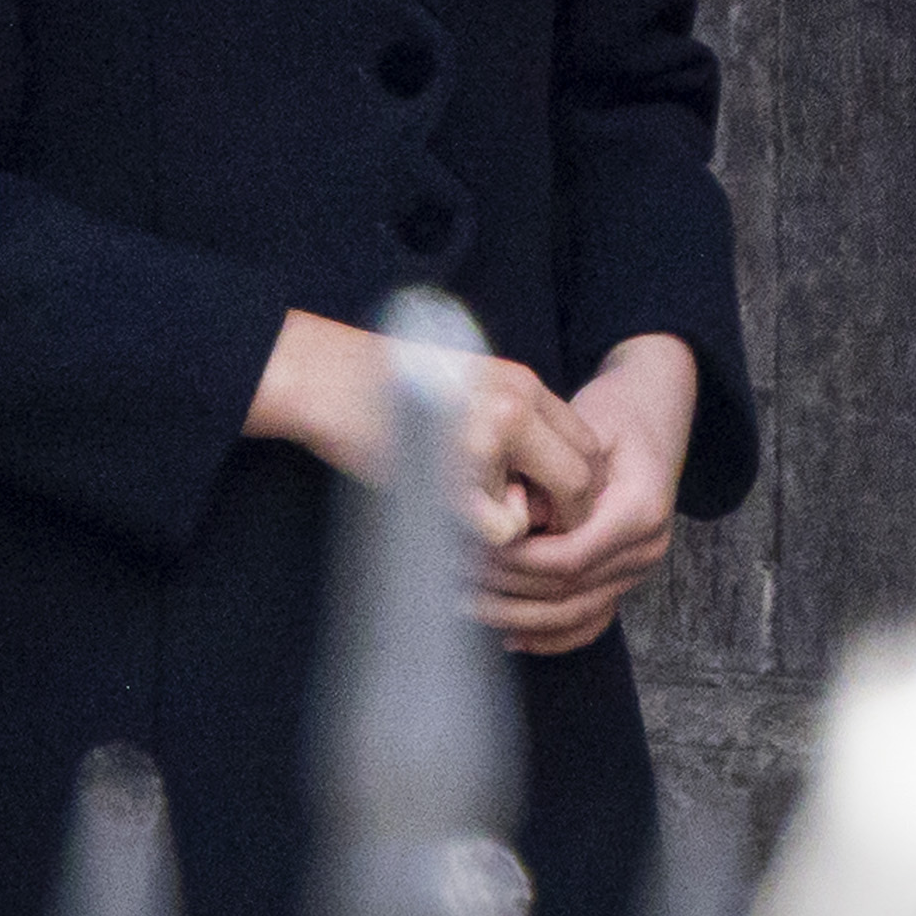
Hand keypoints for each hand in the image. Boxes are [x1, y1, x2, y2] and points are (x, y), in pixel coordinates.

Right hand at [247, 309, 605, 545]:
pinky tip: (462, 524)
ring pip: (548, 505)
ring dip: (529, 524)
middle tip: (540, 529)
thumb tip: (543, 482)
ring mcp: (485, 442)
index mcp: (523, 384)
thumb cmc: (390, 389)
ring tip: (492, 521)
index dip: (580, 481)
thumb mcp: (470, 388)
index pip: (588, 442)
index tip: (555, 504)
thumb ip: (514, 423)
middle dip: (570, 510)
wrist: (326, 379)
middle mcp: (514, 407)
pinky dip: (489, 536)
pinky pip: (503, 529)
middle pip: (582, 473)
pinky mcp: (450, 478)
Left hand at [481, 336, 700, 655]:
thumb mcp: (584, 430)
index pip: (571, 558)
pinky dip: (549, 638)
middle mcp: (648, 547)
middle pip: (567, 592)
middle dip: (505, 591)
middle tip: (451, 578)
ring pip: (573, 615)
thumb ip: (552, 477)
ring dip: (515, 617)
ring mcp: (639, 568)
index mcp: (642, 509)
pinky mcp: (625, 579)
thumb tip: (511, 521)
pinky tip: (507, 637)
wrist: (653, 414)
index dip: (516, 562)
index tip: (470, 551)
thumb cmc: (614, 416)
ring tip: (465, 604)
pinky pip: (589, 624)